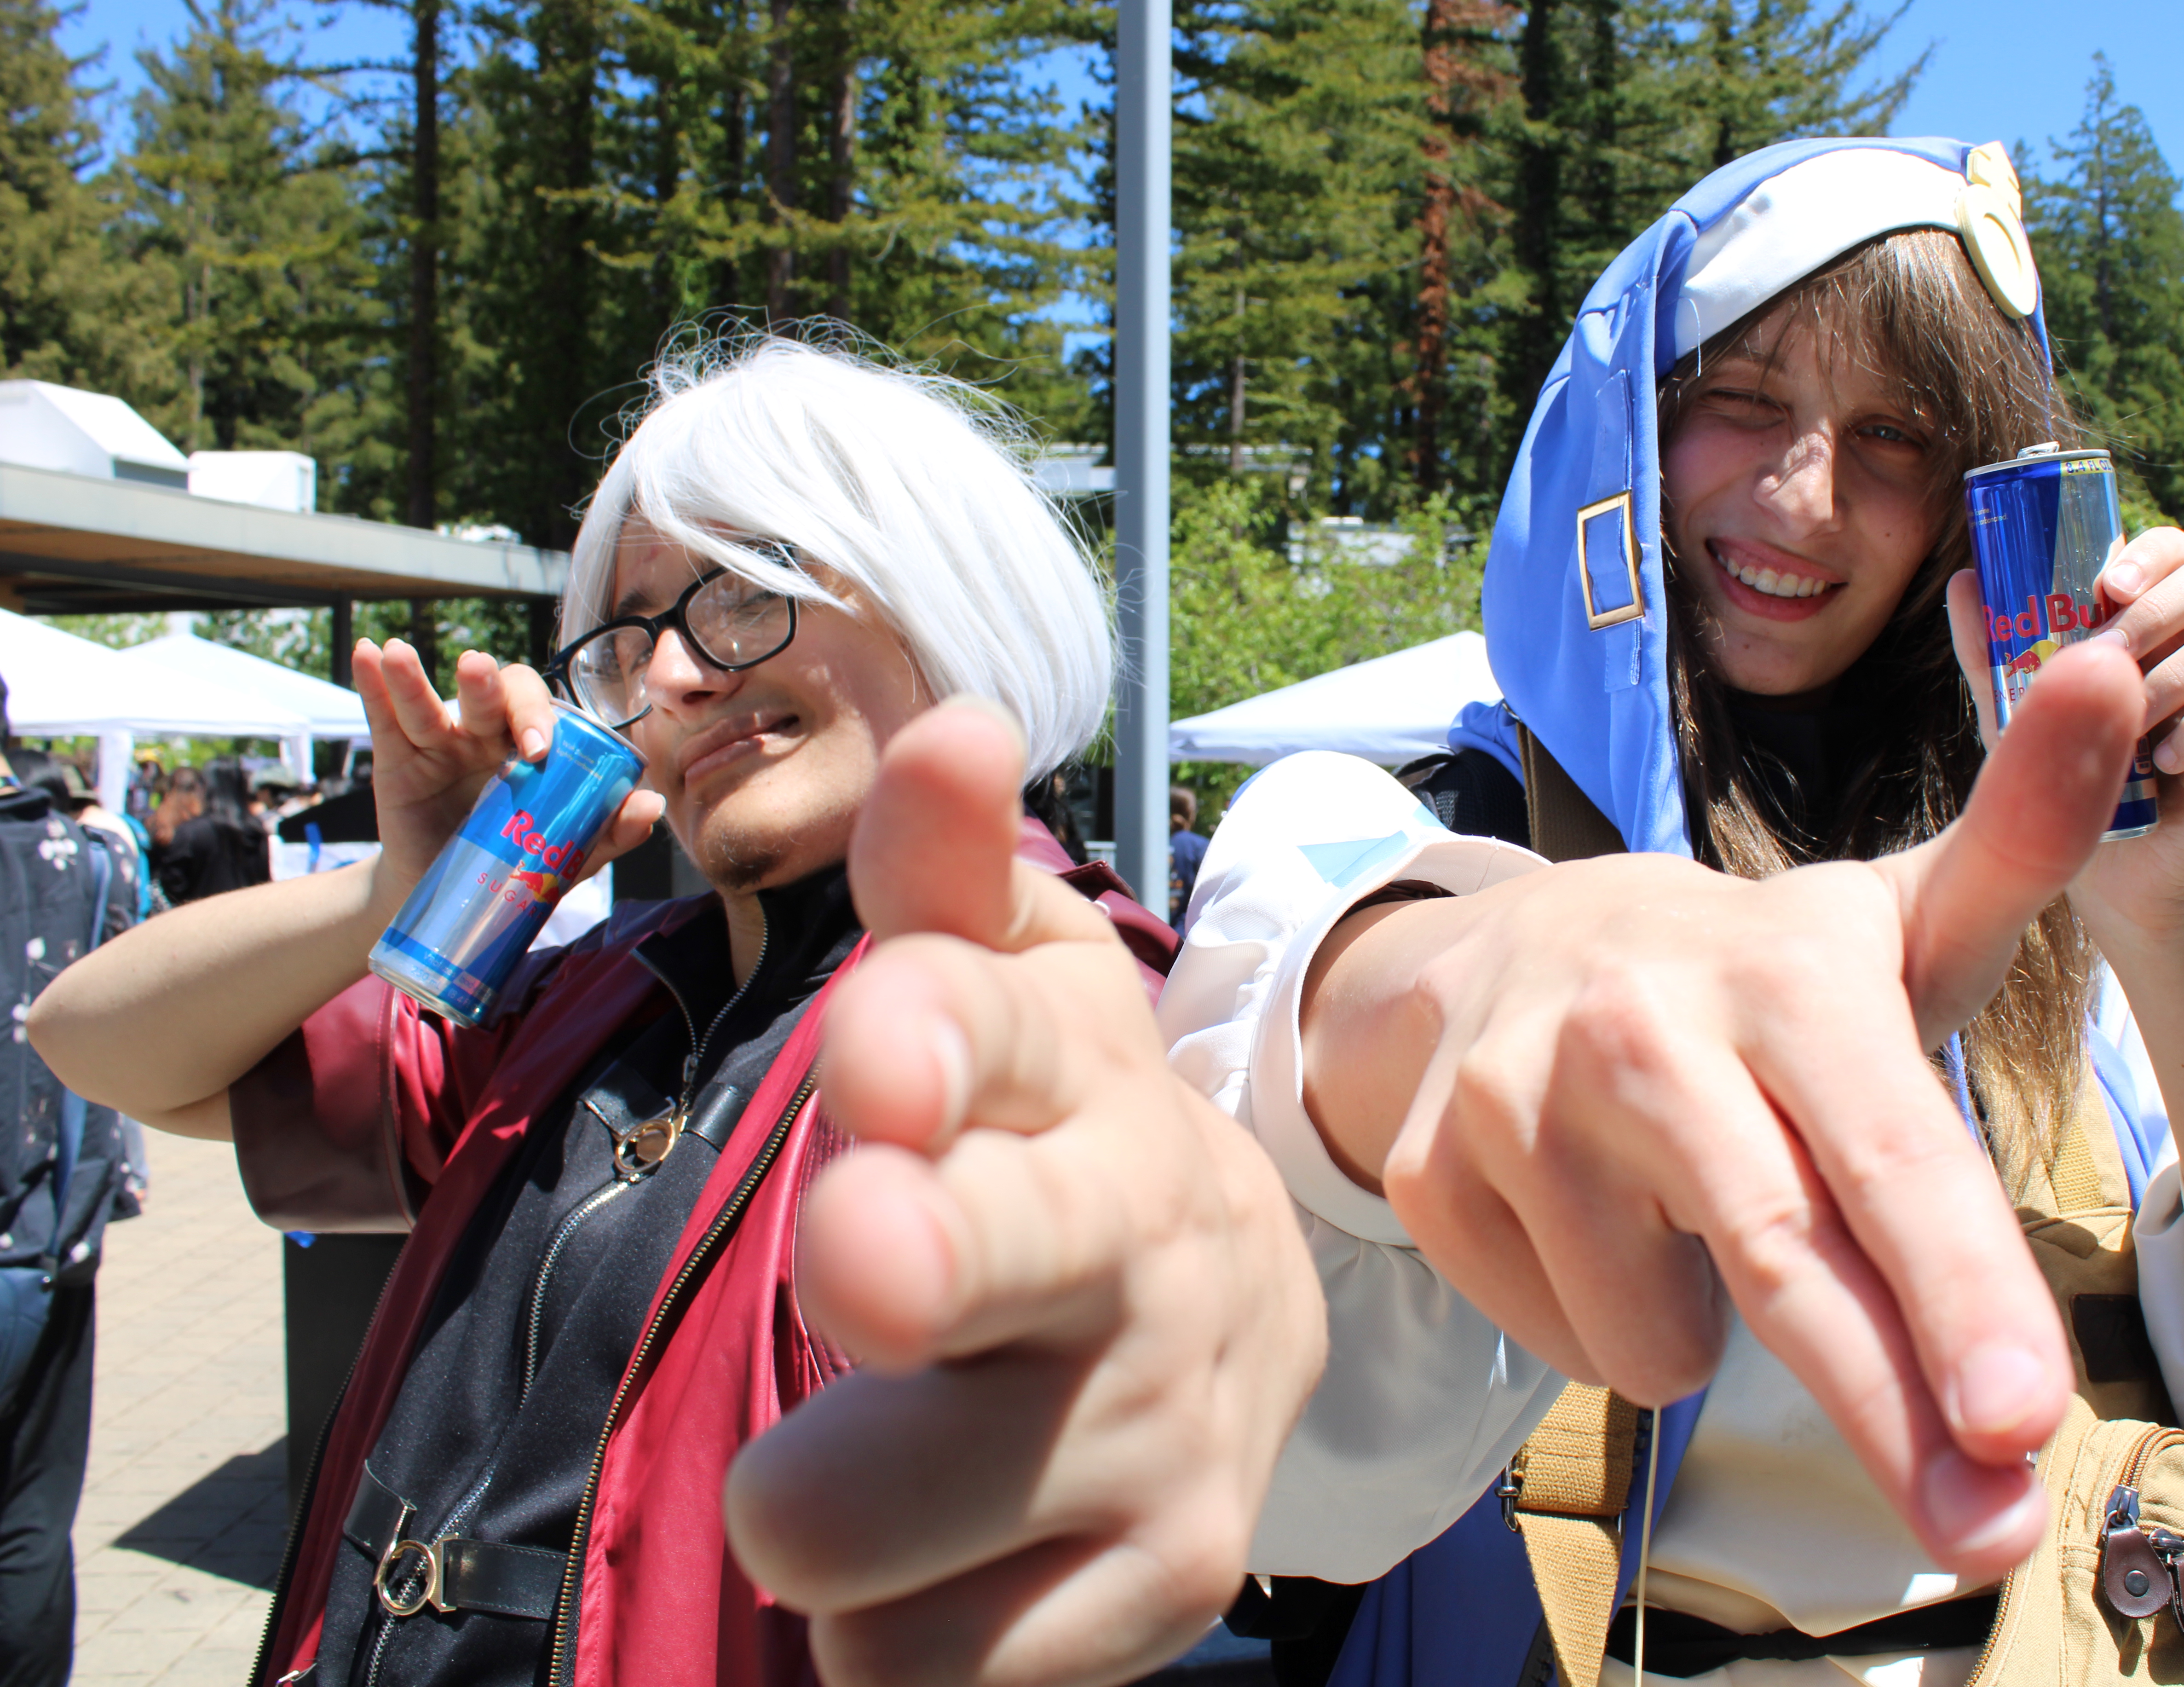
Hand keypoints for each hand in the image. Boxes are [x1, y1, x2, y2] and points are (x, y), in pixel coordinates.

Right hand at [352, 639, 662, 896]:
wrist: (454, 904)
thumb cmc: (514, 867)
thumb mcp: (562, 856)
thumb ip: (606, 831)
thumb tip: (651, 805)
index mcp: (529, 747)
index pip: (537, 710)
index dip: (537, 718)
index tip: (537, 749)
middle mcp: (485, 734)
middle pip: (488, 696)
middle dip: (486, 689)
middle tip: (481, 679)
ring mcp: (439, 742)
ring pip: (428, 703)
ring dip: (413, 678)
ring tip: (398, 655)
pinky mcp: (396, 759)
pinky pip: (384, 718)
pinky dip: (372, 685)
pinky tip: (364, 654)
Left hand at [723, 702, 1326, 1686]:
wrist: (1234, 1322)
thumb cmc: (1055, 1138)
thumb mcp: (1012, 994)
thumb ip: (944, 877)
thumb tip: (947, 726)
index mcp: (1083, 1077)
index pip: (998, 1029)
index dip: (931, 1038)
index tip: (875, 1058)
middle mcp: (1137, 1240)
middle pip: (1005, 1252)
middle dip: (922, 1258)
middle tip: (855, 1268)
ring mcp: (1160, 1428)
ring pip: (865, 1518)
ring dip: (814, 1502)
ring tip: (880, 1457)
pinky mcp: (1169, 1587)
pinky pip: (913, 1668)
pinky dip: (889, 1633)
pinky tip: (949, 1556)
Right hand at [1306, 642, 2148, 1575]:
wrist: (1500, 954)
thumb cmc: (1749, 979)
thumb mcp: (1889, 921)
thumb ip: (2023, 836)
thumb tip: (2115, 670)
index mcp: (1783, 971)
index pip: (1886, 1146)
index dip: (1957, 1283)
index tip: (2026, 1417)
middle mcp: (1645, 1027)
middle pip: (1781, 1262)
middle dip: (1894, 1418)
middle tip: (1983, 1530)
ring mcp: (1520, 1104)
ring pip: (1664, 1337)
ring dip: (1713, 1327)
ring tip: (1698, 1209)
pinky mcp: (1434, 1174)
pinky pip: (1574, 1344)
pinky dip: (1612, 1317)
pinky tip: (1603, 1216)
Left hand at [1948, 526, 2183, 947]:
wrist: (2103, 877)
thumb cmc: (2062, 779)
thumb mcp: (2017, 715)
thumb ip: (1992, 653)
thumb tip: (1965, 580)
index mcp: (2146, 622)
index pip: (2174, 551)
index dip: (2152, 553)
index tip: (2107, 584)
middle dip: (2164, 605)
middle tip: (2112, 649)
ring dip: (2179, 669)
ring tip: (2128, 717)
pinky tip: (2162, 759)